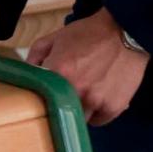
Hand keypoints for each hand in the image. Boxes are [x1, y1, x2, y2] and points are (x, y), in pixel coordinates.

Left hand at [25, 8, 147, 126]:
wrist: (124, 31)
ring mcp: (97, 101)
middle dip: (60, 105)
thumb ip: (35, 57)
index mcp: (58, 73)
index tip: (43, 98)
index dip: (41, 99)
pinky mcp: (114, 106)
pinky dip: (96, 113)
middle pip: (60, 111)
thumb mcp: (54, 38)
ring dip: (79, 111)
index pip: (39, 98)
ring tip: (82, 97)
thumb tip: (28, 75)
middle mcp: (76, 90)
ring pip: (80, 119)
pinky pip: (99, 120)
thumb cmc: (88, 34)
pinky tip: (97, 100)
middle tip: (64, 97)